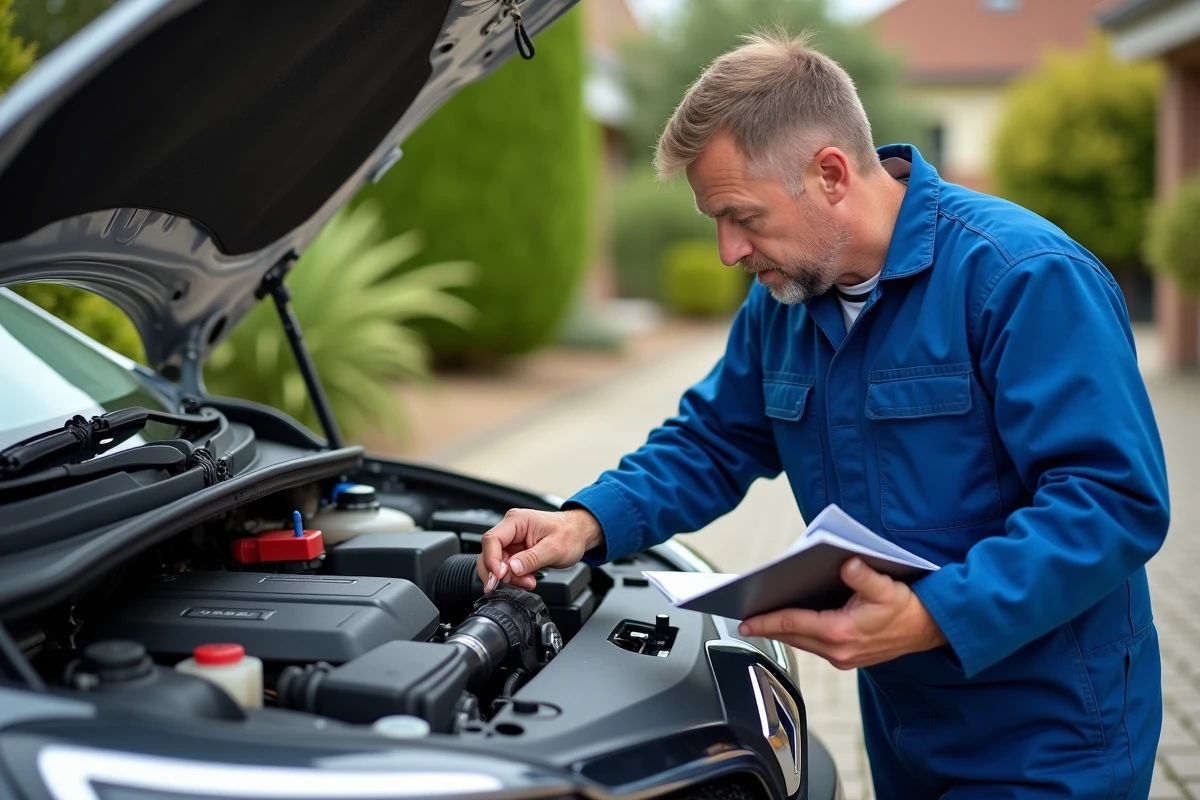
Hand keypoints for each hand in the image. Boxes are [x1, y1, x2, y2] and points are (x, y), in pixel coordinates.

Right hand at [475, 508, 603, 591]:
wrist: (579, 534)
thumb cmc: (569, 534)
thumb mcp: (554, 549)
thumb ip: (532, 559)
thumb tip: (511, 569)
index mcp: (516, 521)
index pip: (491, 540)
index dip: (492, 560)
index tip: (500, 576)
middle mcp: (510, 529)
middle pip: (489, 554)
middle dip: (500, 573)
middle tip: (517, 583)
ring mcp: (511, 541)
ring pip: (496, 564)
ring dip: (509, 578)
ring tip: (528, 582)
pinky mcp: (514, 552)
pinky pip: (506, 568)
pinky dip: (514, 578)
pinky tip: (527, 580)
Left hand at [737, 557, 946, 668]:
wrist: (930, 630)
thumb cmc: (908, 608)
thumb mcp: (887, 587)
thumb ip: (864, 575)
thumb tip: (846, 563)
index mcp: (842, 632)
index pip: (794, 623)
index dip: (766, 621)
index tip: (744, 620)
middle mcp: (839, 650)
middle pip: (793, 636)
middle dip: (768, 627)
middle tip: (743, 617)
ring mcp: (843, 658)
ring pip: (802, 643)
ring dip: (783, 631)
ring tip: (761, 618)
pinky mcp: (848, 658)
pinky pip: (815, 646)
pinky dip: (800, 635)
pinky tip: (792, 623)